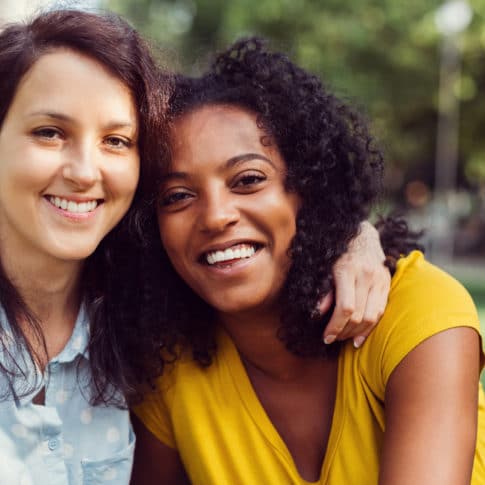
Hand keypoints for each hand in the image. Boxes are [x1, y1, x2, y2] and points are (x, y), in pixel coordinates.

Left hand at [321, 221, 390, 347]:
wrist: (361, 234)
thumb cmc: (337, 252)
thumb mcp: (325, 267)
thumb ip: (324, 290)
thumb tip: (319, 313)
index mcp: (347, 270)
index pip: (345, 308)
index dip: (335, 326)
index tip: (326, 337)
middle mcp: (366, 275)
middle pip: (358, 315)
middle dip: (343, 332)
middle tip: (332, 339)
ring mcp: (380, 279)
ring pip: (372, 316)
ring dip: (356, 333)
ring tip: (343, 338)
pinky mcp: (387, 283)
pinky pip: (381, 311)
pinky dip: (370, 327)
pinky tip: (359, 337)